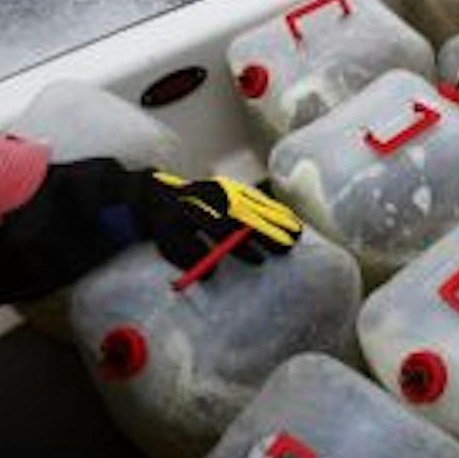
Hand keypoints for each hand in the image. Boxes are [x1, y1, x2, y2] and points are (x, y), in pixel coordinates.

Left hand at [136, 172, 302, 271]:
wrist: (161, 195)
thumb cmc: (167, 228)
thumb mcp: (169, 246)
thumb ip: (189, 258)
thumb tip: (212, 272)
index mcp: (191, 210)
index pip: (220, 229)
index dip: (241, 246)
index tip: (259, 261)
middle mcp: (210, 195)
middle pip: (243, 214)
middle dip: (267, 232)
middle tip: (288, 248)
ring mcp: (223, 187)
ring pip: (254, 204)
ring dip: (277, 219)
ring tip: (298, 235)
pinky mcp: (232, 185)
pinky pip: (257, 198)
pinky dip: (275, 209)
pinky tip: (290, 220)